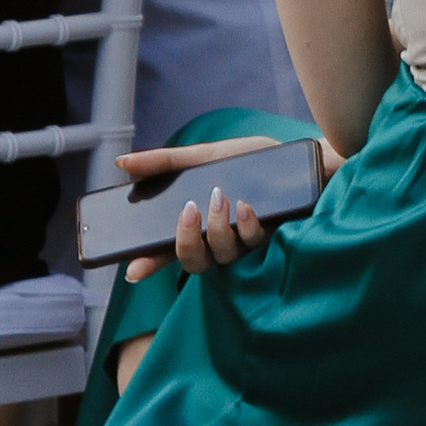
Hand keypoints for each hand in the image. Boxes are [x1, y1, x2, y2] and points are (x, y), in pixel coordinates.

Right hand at [113, 136, 300, 276]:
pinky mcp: (275, 240)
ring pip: (223, 256)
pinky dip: (247, 225)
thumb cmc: (254, 161)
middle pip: (194, 262)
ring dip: (218, 229)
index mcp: (201, 226)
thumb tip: (121, 162)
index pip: (168, 252)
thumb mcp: (206, 155)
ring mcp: (247, 244)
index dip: (149, 263)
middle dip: (186, 241)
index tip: (133, 269)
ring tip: (222, 198)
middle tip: (189, 212)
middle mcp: (221, 241)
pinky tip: (247, 207)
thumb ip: (165, 162)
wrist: (304, 158)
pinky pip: (255, 244)